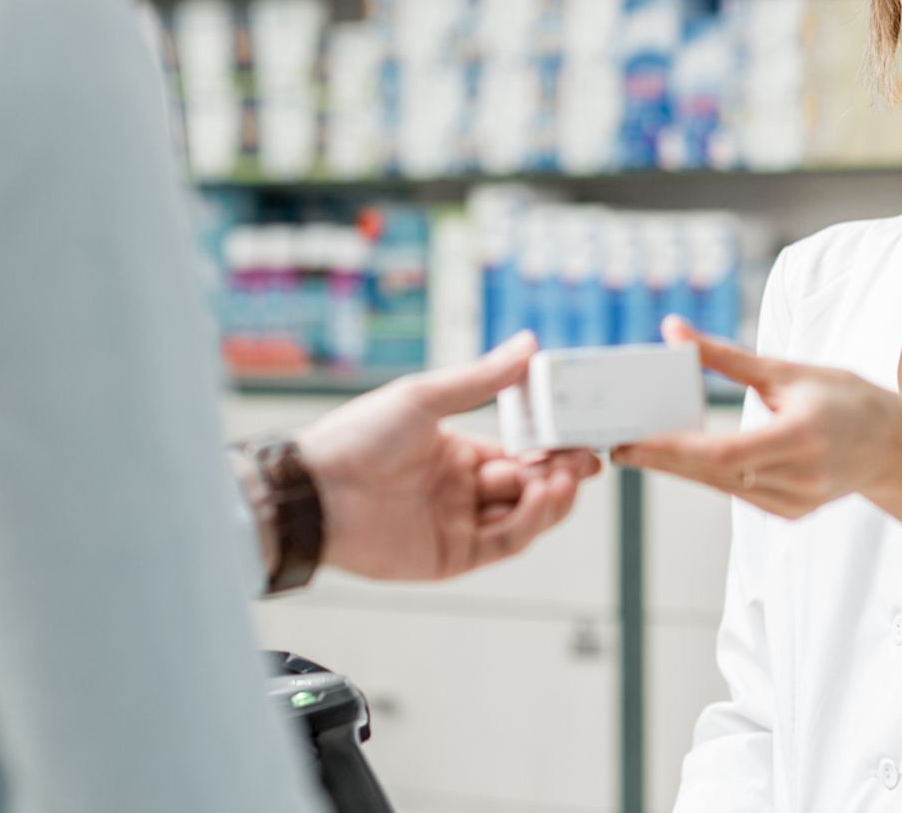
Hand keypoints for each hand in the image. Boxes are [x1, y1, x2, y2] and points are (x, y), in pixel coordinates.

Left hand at [297, 332, 602, 580]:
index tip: (582, 436)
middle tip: (585, 460)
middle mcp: (461, 490)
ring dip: (550, 498)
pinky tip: (539, 496)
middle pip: (528, 486)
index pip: (519, 452)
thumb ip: (482, 379)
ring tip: (564, 477)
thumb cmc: (359, 437)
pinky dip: (528, 522)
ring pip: (523, 518)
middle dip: (560, 473)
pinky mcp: (452, 557)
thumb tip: (529, 345)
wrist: (316, 490)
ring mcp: (457, 525)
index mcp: (456, 452)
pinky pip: (503, 543)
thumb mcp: (426, 397)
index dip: (552, 446)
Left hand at [612, 317, 901, 519]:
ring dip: (678, 468)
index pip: (721, 453)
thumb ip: (725, 357)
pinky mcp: (791, 513)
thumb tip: (673, 330)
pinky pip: (737, 494)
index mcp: (801, 437)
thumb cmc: (845, 398)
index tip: (629, 441)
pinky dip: (709, 476)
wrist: (895, 446)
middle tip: (617, 443)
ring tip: (638, 448)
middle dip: (660, 458)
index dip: (670, 450)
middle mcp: (800, 477)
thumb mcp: (787, 370)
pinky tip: (683, 461)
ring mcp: (796, 502)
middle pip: (711, 474)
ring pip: (720, 487)